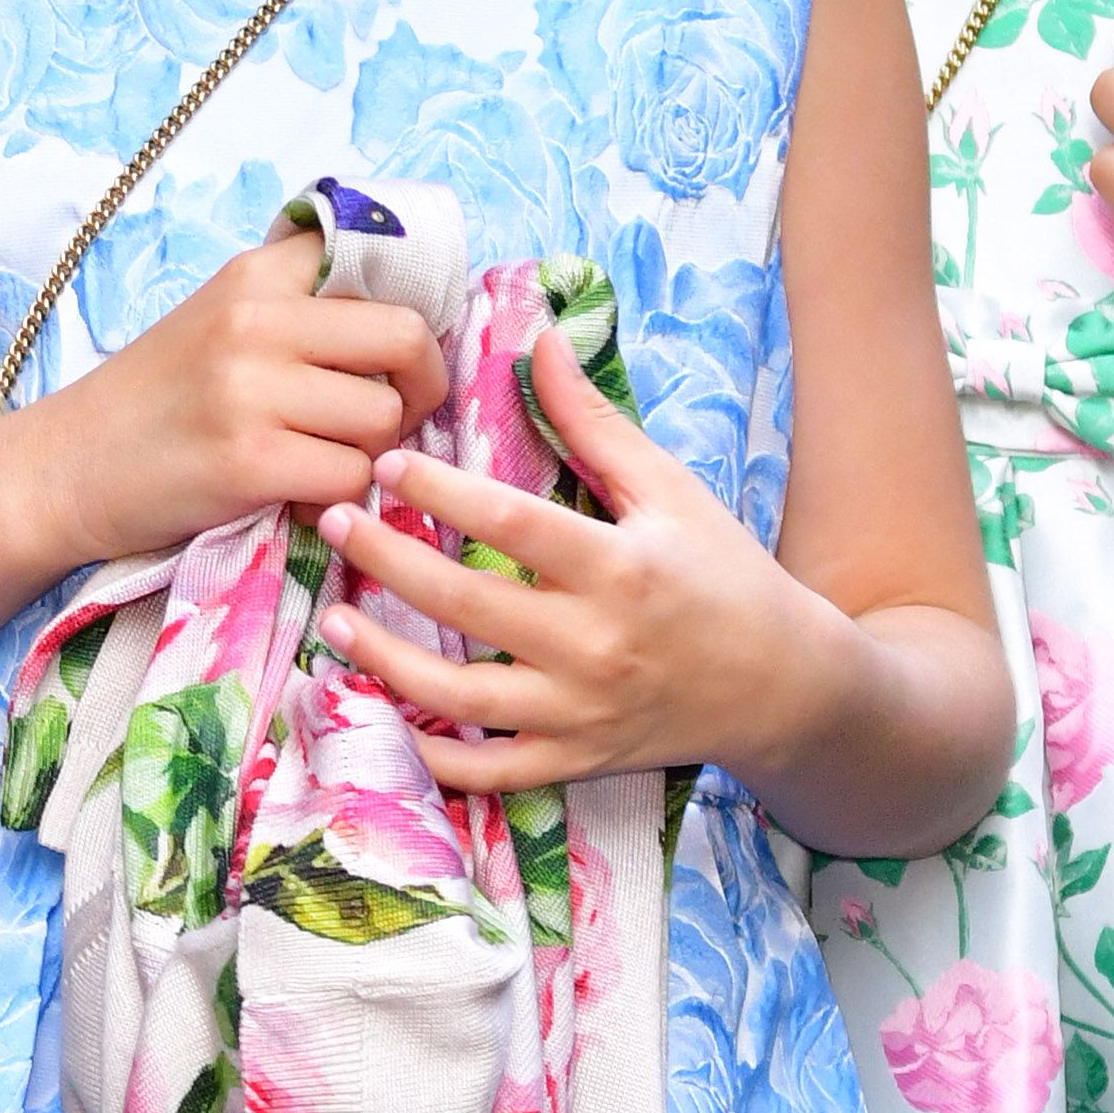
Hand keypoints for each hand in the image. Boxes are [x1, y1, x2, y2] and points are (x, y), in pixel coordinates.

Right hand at [13, 240, 446, 574]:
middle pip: (407, 338)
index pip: (378, 260)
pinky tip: (295, 493)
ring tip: (321, 457)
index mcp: (254, 274)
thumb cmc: (154, 400)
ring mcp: (251, 390)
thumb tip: (408, 325)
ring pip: (385, 417)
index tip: (394, 351)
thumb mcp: (220, 321)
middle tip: (393, 414)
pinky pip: (350, 477)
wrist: (64, 467)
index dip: (407, 309)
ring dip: (370, 451)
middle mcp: (256, 319)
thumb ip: (298, 308)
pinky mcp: (249, 462)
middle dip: (419, 384)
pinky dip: (336, 496)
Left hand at [317, 329, 825, 794]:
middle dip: (389, 561)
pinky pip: (487, 771)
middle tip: (332, 518)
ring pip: (460, 697)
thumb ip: (595, 421)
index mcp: (621, 568)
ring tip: (335, 617)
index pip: (513, 524)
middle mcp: (596, 646)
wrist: (780, 684)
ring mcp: (581, 714)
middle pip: (469, 604)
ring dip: (386, 660)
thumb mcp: (670, 489)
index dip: (441, 491)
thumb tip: (540, 341)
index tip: (386, 462)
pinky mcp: (575, 762)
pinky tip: (381, 711)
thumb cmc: (724, 573)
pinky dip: (431, 755)